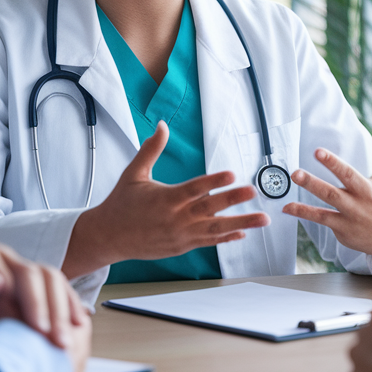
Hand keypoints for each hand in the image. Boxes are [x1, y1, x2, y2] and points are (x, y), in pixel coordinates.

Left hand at [0, 243, 89, 353]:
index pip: (16, 273)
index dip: (29, 301)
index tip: (34, 328)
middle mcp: (8, 261)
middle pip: (40, 277)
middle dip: (51, 310)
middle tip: (54, 338)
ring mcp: (21, 276)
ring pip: (54, 283)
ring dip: (64, 311)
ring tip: (65, 341)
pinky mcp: (30, 294)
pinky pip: (57, 295)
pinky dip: (69, 309)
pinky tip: (76, 327)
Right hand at [62, 121, 269, 278]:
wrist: (109, 236)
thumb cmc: (121, 203)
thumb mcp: (134, 174)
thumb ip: (151, 150)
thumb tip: (162, 126)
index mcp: (165, 198)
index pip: (194, 188)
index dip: (213, 182)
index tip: (232, 174)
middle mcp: (176, 218)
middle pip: (209, 209)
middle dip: (233, 200)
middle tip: (253, 192)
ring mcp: (181, 235)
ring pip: (215, 229)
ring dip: (240, 223)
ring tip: (262, 219)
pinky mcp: (182, 246)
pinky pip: (208, 242)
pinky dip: (226, 238)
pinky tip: (243, 232)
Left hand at [282, 118, 371, 270]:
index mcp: (367, 189)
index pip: (348, 174)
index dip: (332, 163)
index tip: (318, 152)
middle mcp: (357, 206)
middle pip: (332, 194)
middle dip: (313, 183)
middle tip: (295, 173)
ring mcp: (349, 221)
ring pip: (323, 213)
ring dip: (303, 207)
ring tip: (286, 199)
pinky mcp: (342, 233)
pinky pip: (322, 222)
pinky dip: (305, 215)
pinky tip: (287, 208)